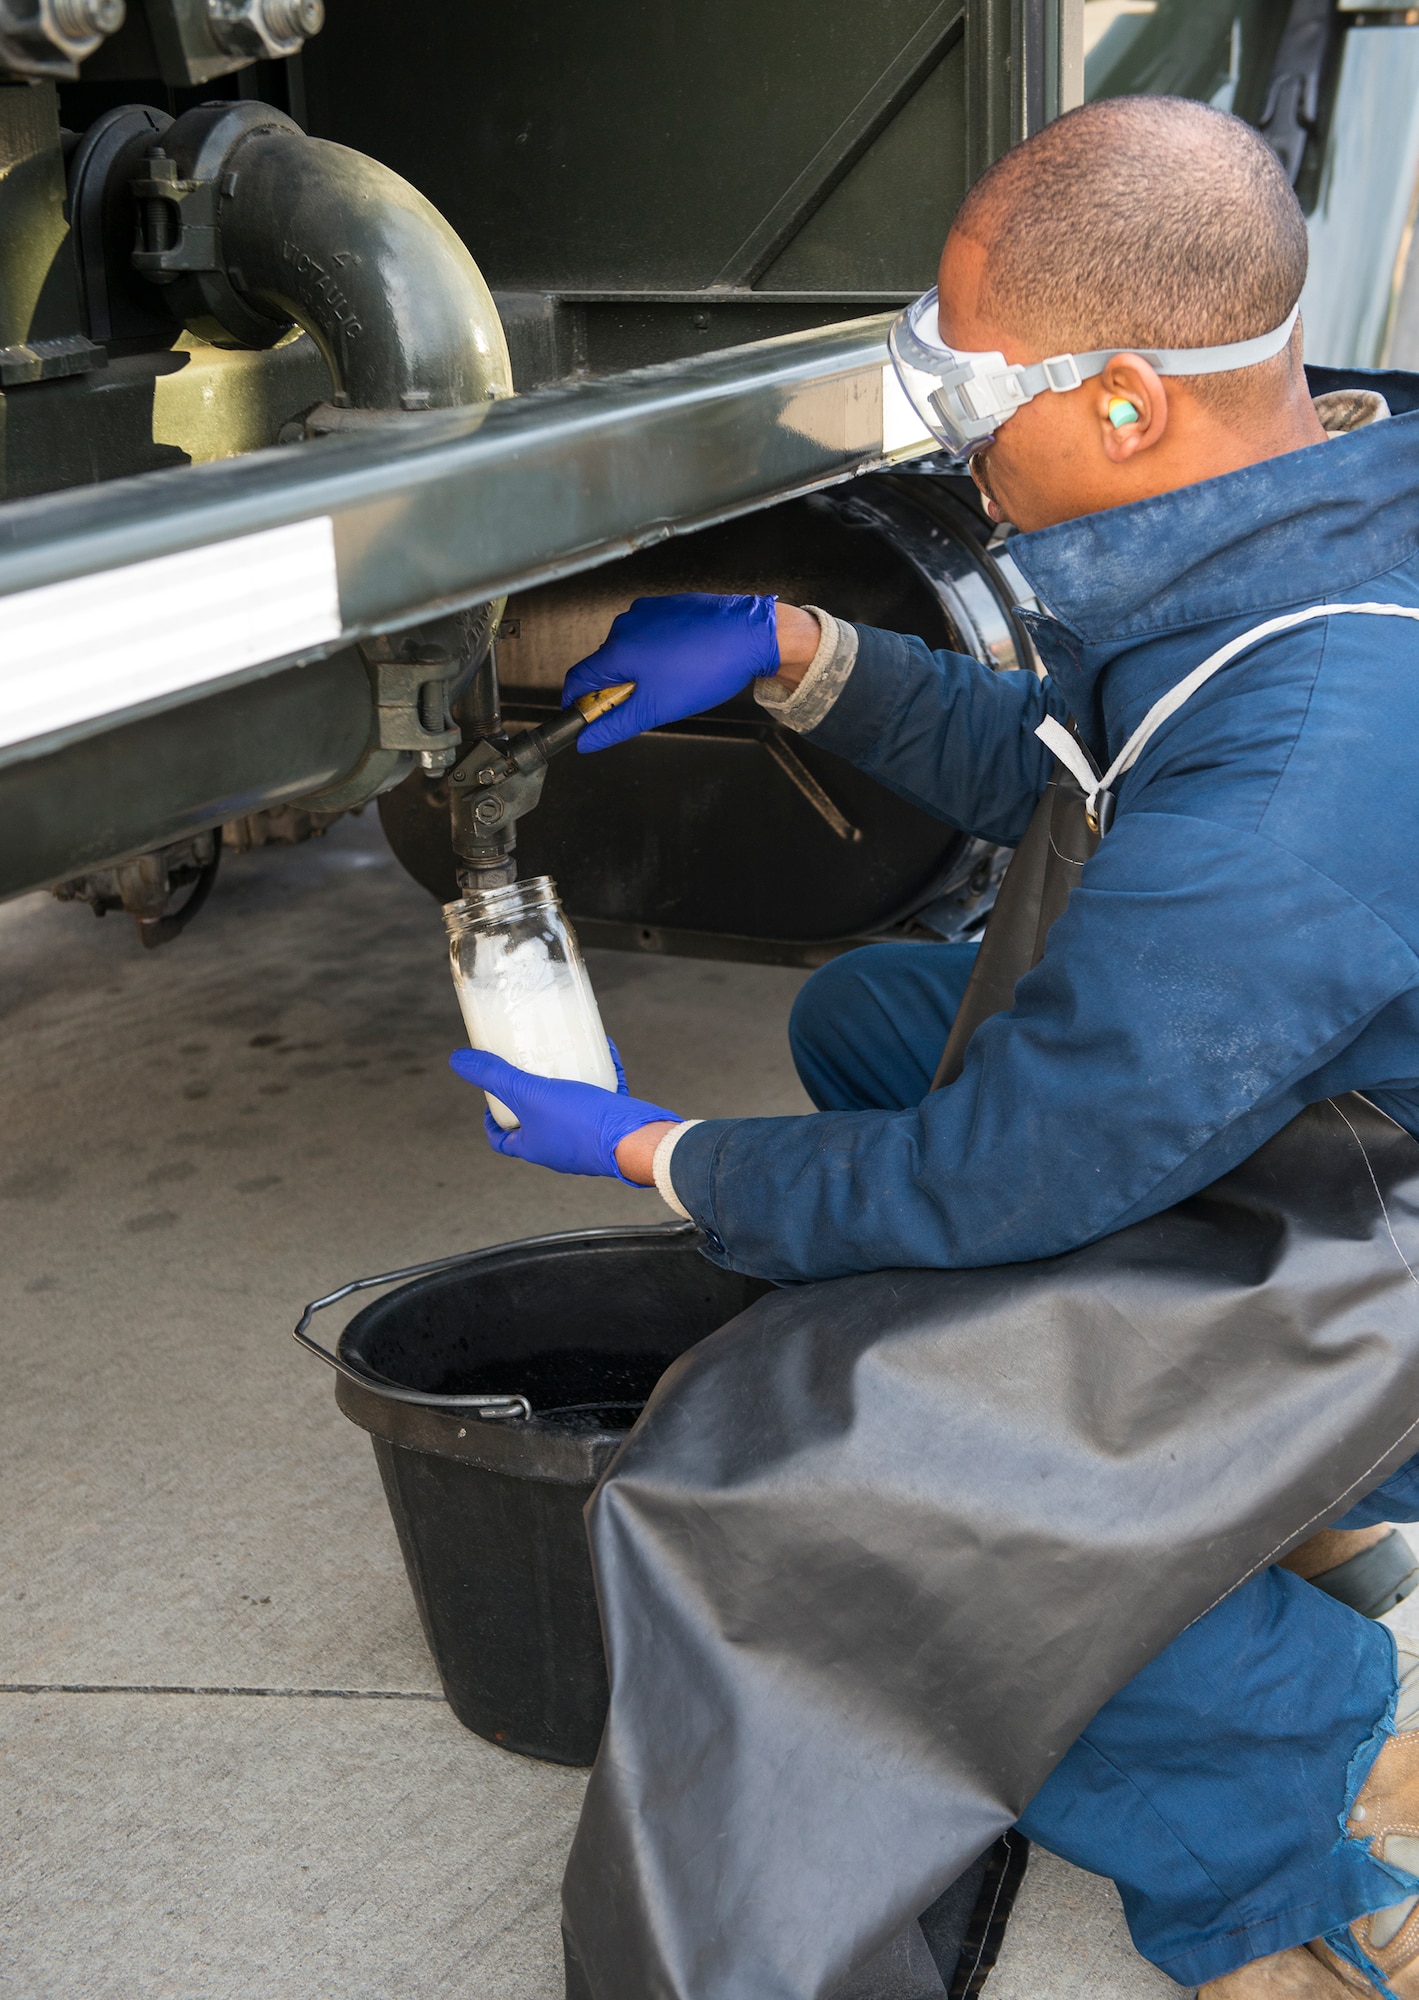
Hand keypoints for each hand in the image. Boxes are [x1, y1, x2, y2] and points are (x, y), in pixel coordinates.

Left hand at [448, 1045, 680, 1182]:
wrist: (639, 1140)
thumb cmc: (582, 1123)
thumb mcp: (530, 1094)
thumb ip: (495, 1076)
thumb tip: (457, 1060)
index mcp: (535, 1147)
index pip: (501, 1139)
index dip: (491, 1117)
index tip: (491, 1093)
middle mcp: (559, 1147)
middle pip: (535, 1120)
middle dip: (529, 1093)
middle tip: (526, 1064)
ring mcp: (588, 1137)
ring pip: (569, 1108)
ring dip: (564, 1082)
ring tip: (559, 1055)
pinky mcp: (613, 1124)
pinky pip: (603, 1095)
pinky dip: (600, 1072)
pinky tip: (600, 1048)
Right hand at [561, 593, 778, 751]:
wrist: (751, 634)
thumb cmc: (709, 667)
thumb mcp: (657, 708)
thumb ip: (615, 726)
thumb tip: (588, 740)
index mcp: (617, 649)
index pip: (576, 681)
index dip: (576, 705)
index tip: (586, 719)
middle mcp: (626, 624)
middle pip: (604, 666)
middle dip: (617, 690)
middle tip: (647, 704)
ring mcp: (647, 612)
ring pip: (629, 651)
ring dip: (640, 672)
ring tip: (674, 681)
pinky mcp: (666, 607)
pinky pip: (650, 635)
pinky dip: (658, 653)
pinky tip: (683, 662)